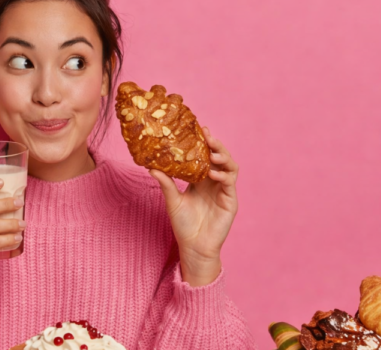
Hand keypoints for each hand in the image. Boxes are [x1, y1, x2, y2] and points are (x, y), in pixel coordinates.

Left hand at [150, 127, 238, 285]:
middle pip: (220, 157)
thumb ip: (166, 183)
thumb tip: (150, 166)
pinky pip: (230, 183)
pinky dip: (224, 175)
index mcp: (201, 180)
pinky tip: (213, 173)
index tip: (198, 128)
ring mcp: (224, 191)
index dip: (204, 142)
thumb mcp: (172, 200)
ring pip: (230, 166)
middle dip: (215, 144)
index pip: (205, 156)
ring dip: (223, 156)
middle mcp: (214, 182)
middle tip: (207, 134)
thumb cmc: (183, 225)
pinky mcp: (231, 201)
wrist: (193, 247)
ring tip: (212, 152)